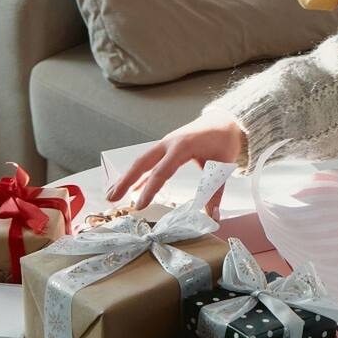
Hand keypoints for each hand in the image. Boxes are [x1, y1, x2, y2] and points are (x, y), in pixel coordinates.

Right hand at [104, 107, 245, 218]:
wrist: (225, 120)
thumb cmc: (224, 141)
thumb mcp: (223, 166)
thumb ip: (215, 191)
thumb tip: (212, 217)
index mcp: (182, 146)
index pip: (162, 171)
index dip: (149, 190)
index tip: (139, 206)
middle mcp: (169, 143)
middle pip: (142, 162)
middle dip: (125, 180)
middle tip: (111, 198)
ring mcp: (165, 144)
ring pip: (142, 161)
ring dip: (127, 177)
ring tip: (112, 195)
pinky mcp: (166, 147)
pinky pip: (149, 162)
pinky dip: (139, 174)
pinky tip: (131, 188)